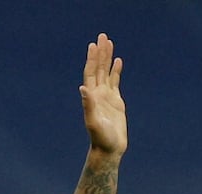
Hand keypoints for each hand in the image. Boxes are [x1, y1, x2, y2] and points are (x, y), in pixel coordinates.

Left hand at [79, 33, 126, 155]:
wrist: (109, 148)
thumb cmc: (100, 138)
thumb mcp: (93, 121)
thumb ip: (88, 105)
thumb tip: (83, 89)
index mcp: (91, 97)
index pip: (91, 73)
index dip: (92, 59)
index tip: (93, 45)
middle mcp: (97, 94)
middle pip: (98, 69)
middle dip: (100, 52)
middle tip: (102, 36)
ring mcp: (106, 97)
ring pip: (107, 73)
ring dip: (107, 58)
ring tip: (109, 42)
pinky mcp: (116, 101)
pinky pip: (115, 82)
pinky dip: (116, 70)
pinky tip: (118, 61)